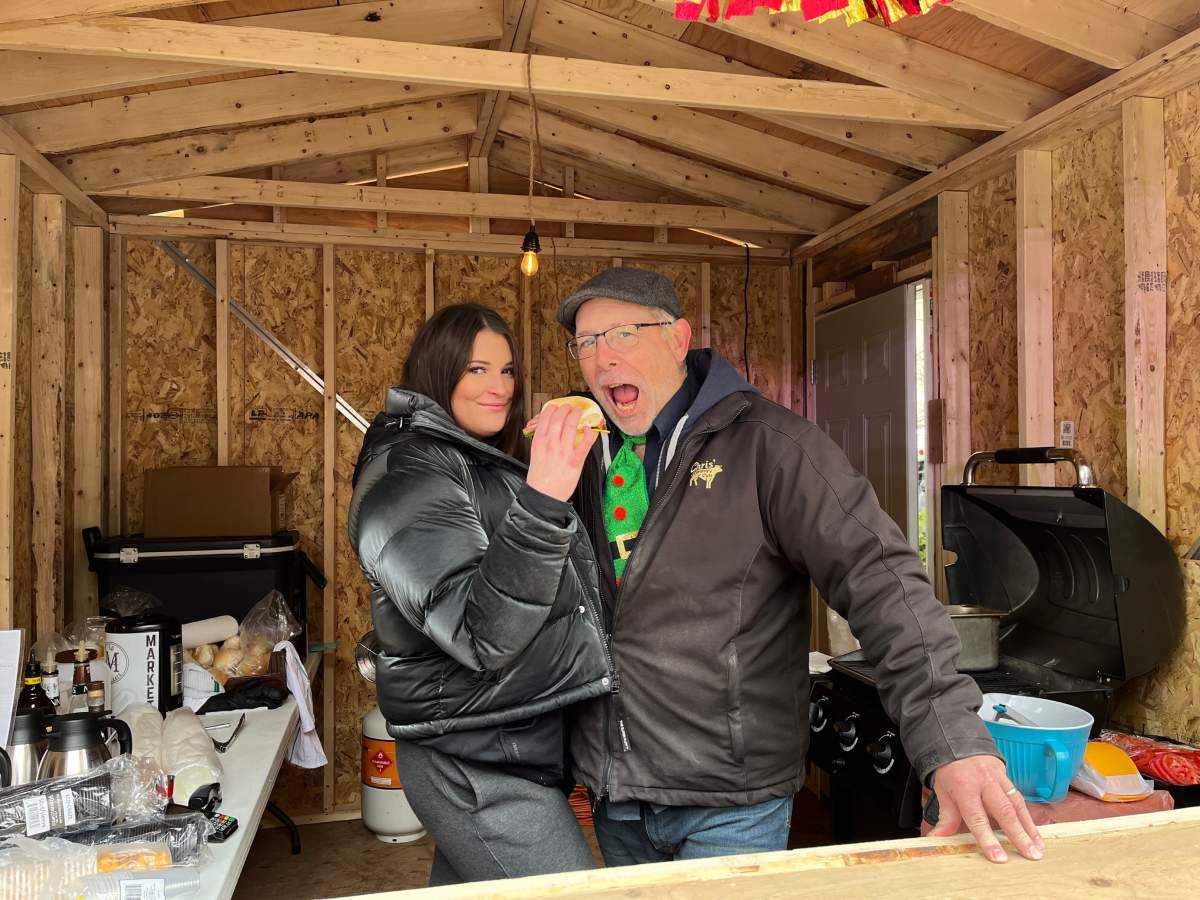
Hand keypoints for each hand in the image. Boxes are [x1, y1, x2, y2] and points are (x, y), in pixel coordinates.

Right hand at [525, 402, 597, 501]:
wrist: (544, 496)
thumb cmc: (539, 476)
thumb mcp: (535, 453)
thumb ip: (542, 439)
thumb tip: (551, 426)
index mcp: (539, 441)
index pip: (545, 416)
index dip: (553, 407)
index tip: (557, 406)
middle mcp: (551, 444)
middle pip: (560, 417)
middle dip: (566, 408)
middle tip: (570, 407)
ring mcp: (564, 452)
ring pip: (572, 425)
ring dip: (577, 415)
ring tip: (579, 412)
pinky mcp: (576, 461)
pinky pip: (585, 442)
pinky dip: (588, 433)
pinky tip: (589, 429)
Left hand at [928, 755, 1043, 862]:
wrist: (958, 743)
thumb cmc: (951, 772)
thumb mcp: (943, 792)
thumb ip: (946, 817)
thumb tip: (938, 838)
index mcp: (964, 787)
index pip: (976, 817)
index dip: (987, 838)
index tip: (998, 857)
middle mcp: (984, 782)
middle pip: (1004, 811)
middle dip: (1019, 836)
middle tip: (1030, 855)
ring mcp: (998, 779)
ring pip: (1017, 805)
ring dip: (1029, 828)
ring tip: (1038, 848)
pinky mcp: (1008, 778)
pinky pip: (1020, 799)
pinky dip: (1029, 818)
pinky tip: (1035, 833)